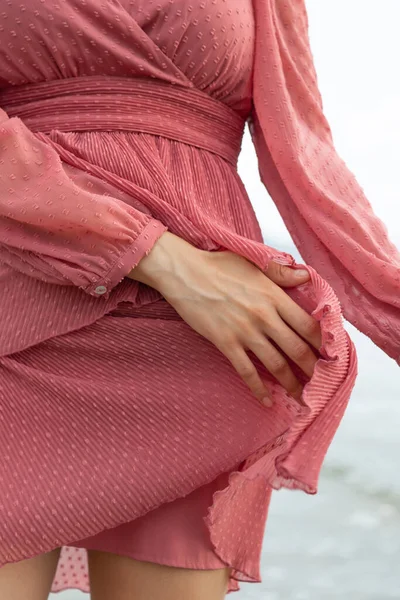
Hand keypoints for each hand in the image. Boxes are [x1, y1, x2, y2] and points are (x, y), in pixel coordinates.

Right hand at [128, 233, 321, 405]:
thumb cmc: (218, 265)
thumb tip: (306, 276)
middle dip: (313, 369)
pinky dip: (259, 388)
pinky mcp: (226, 343)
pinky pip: (247, 371)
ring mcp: (245, 332)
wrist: (185, 273)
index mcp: (274, 296)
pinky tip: (267, 400)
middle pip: (297, 349)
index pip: (308, 325)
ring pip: (276, 364)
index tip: (331, 355)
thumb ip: (281, 272)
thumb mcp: (253, 262)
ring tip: (301, 397)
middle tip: (322, 383)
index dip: (323, 343)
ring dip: (291, 384)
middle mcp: (264, 316)